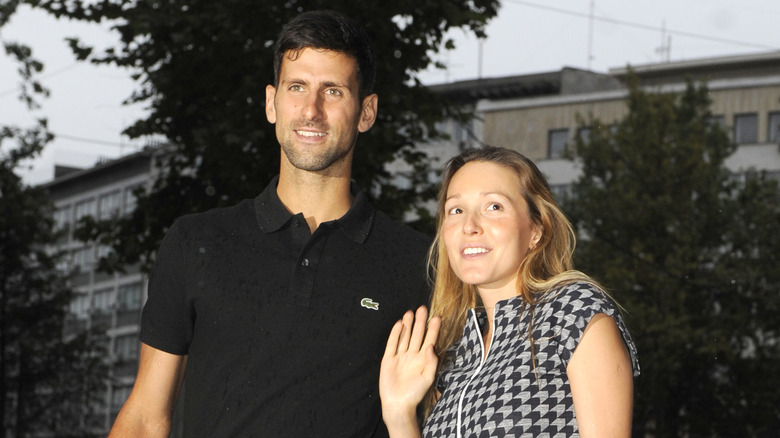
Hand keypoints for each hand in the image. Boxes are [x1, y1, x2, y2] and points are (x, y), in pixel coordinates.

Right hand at [380, 306, 440, 424]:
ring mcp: (400, 356)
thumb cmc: (415, 394)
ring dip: (408, 325)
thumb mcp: (428, 378)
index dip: (433, 329)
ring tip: (410, 312)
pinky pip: (392, 344)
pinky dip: (395, 334)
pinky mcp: (388, 359)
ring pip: (405, 337)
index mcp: (423, 360)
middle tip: (423, 308)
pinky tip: (399, 324)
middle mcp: (412, 355)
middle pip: (417, 335)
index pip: (429, 340)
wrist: (398, 404)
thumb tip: (430, 345)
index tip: (437, 317)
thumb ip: (431, 361)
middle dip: (420, 322)